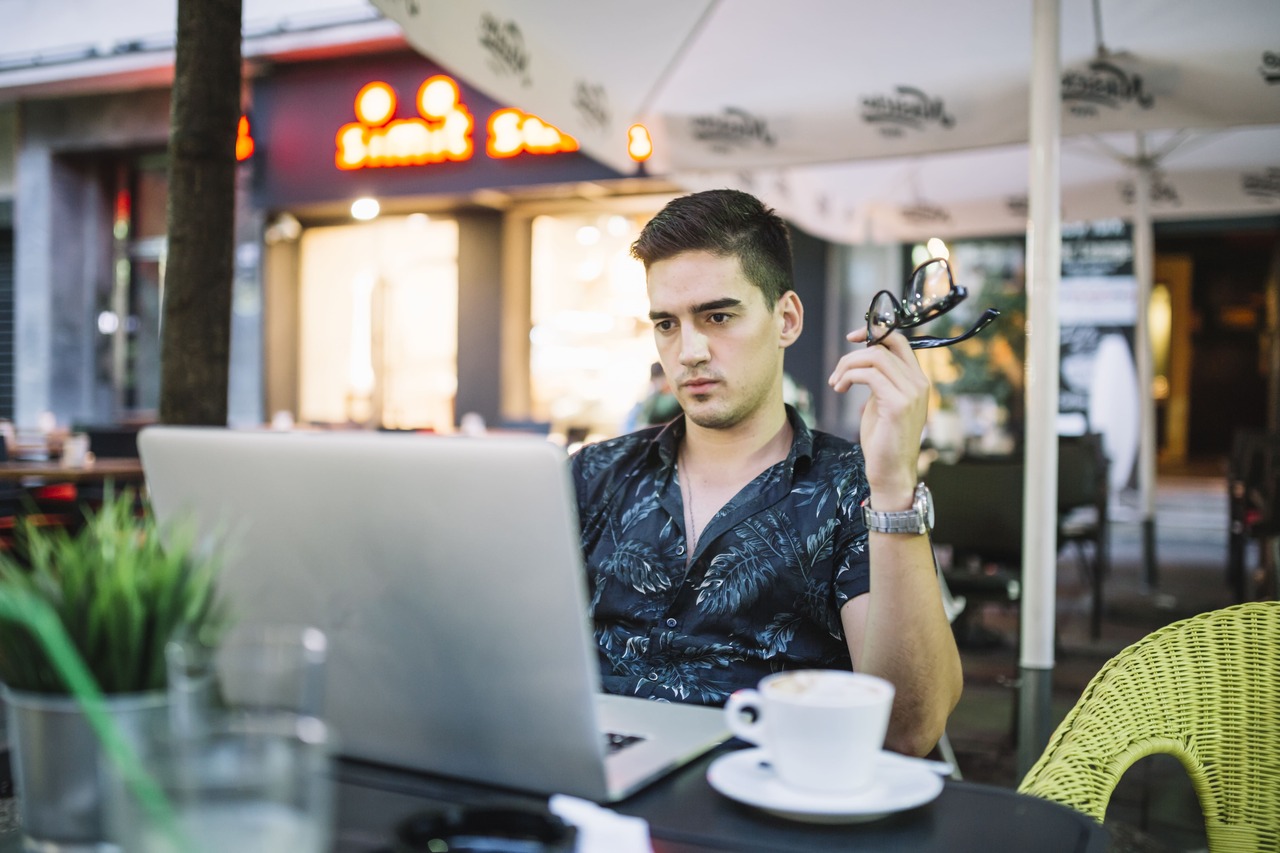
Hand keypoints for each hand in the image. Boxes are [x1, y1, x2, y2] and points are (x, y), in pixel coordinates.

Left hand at [828, 328, 929, 506]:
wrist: (891, 472)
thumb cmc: (883, 440)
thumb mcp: (881, 402)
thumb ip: (879, 381)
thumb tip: (862, 363)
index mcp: (918, 380)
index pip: (899, 341)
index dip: (874, 333)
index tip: (852, 339)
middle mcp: (919, 383)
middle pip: (884, 345)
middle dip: (854, 352)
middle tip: (837, 372)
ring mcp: (911, 393)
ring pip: (874, 357)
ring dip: (847, 366)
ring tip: (836, 384)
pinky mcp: (897, 404)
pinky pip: (868, 374)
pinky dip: (849, 376)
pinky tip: (840, 389)